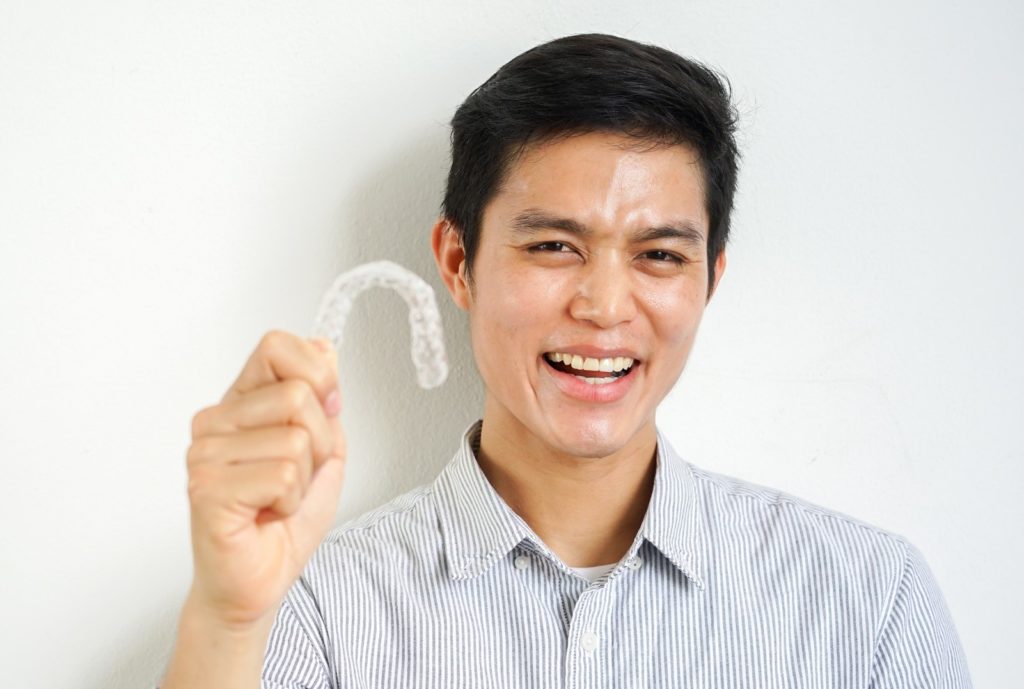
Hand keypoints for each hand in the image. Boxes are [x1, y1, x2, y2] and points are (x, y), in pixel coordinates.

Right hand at [184, 330, 346, 627]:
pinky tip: (265, 515)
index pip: (277, 345)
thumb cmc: (285, 519)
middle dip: (322, 442)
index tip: (326, 410)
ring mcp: (205, 453)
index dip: (318, 375)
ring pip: (296, 439)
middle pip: (298, 394)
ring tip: (278, 499)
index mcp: (241, 402)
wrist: (260, 581)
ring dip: (304, 479)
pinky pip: (281, 475)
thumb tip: (325, 347)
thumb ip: (324, 398)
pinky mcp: (206, 488)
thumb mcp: (325, 447)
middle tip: (297, 476)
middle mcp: (215, 421)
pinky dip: (289, 502)